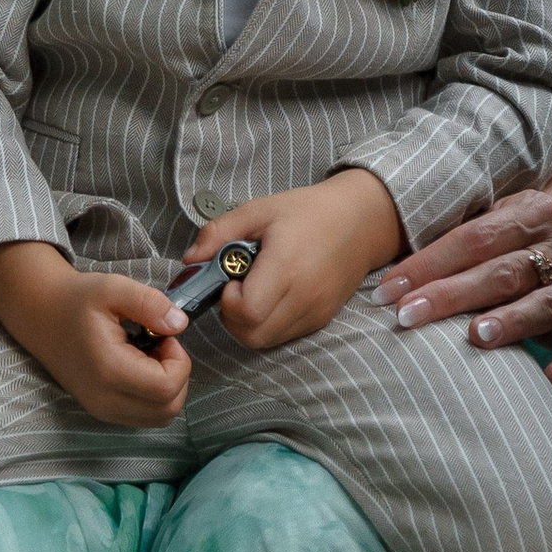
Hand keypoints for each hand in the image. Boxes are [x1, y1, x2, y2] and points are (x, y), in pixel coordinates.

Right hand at [0, 240, 192, 426]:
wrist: (40, 315)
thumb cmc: (76, 300)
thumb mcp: (113, 287)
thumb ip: (150, 303)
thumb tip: (180, 324)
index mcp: (109, 370)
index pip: (167, 388)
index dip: (179, 362)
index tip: (165, 336)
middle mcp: (104, 399)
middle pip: (168, 409)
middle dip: (177, 376)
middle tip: (161, 346)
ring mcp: (102, 410)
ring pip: (160, 417)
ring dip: (168, 388)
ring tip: (152, 357)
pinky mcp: (102, 412)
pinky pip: (145, 417)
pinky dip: (155, 397)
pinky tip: (142, 369)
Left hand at [187, 172, 404, 352]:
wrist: (361, 220)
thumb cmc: (308, 211)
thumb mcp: (258, 210)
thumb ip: (218, 233)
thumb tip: (189, 261)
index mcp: (287, 266)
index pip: (246, 311)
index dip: (228, 302)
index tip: (230, 280)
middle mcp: (304, 297)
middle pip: (252, 335)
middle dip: (232, 318)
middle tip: (236, 288)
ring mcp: (315, 312)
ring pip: (266, 341)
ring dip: (249, 324)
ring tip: (254, 291)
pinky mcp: (322, 319)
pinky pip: (284, 336)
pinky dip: (269, 324)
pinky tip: (272, 296)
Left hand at [373, 158, 551, 391]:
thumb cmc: (518, 230)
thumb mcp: (498, 212)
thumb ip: (458, 230)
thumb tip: (386, 256)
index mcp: (532, 212)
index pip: (473, 238)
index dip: (429, 264)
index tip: (387, 291)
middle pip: (502, 273)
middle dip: (451, 295)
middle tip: (408, 317)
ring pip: (543, 304)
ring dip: (510, 321)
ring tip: (476, 336)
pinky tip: (549, 382)